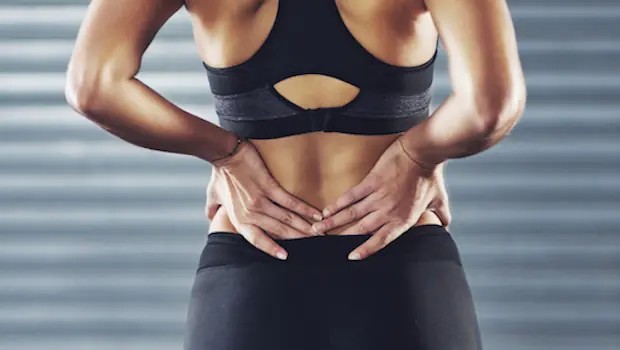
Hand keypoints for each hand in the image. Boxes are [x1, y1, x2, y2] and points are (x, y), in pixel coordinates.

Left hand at [205, 139, 323, 259]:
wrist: (224, 153)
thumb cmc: (219, 174)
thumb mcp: (213, 196)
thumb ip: (212, 210)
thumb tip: (210, 217)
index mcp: (239, 219)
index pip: (258, 240)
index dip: (272, 249)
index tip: (286, 257)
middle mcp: (251, 213)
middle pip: (279, 231)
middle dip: (298, 239)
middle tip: (314, 244)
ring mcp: (260, 200)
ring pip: (287, 219)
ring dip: (304, 227)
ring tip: (319, 233)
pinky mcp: (268, 186)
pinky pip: (290, 201)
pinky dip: (304, 209)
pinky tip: (316, 215)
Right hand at [312, 136, 450, 259]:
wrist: (423, 152)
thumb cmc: (431, 175)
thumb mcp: (439, 200)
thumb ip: (441, 215)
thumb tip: (446, 225)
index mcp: (403, 219)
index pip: (381, 240)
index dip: (366, 250)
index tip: (352, 257)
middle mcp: (388, 212)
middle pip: (360, 229)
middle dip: (341, 237)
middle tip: (325, 243)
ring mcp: (378, 197)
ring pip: (351, 214)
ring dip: (333, 223)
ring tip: (318, 229)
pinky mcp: (371, 182)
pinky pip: (351, 196)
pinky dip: (338, 204)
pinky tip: (327, 210)